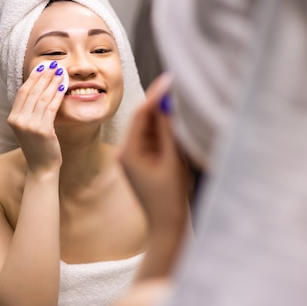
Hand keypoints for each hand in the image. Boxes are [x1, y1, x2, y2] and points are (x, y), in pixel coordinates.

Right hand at [7, 62, 65, 173]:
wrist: (42, 168)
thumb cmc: (39, 147)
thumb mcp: (29, 128)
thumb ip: (30, 111)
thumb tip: (39, 89)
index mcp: (12, 118)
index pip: (23, 92)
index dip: (33, 78)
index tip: (42, 67)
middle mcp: (18, 120)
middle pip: (33, 92)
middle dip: (44, 76)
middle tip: (54, 64)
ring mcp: (29, 125)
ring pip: (43, 97)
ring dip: (53, 82)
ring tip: (61, 72)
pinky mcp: (42, 130)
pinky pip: (52, 107)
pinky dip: (58, 95)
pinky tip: (64, 86)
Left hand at [119, 73, 190, 233]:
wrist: (167, 226)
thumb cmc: (171, 198)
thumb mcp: (173, 161)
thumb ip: (169, 132)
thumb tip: (167, 104)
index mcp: (129, 152)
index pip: (141, 115)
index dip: (155, 95)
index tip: (170, 79)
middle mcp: (127, 152)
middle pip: (143, 118)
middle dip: (159, 100)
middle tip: (177, 81)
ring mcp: (134, 157)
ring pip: (149, 126)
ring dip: (163, 112)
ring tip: (179, 94)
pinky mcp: (144, 161)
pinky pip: (153, 137)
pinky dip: (164, 126)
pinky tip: (177, 115)